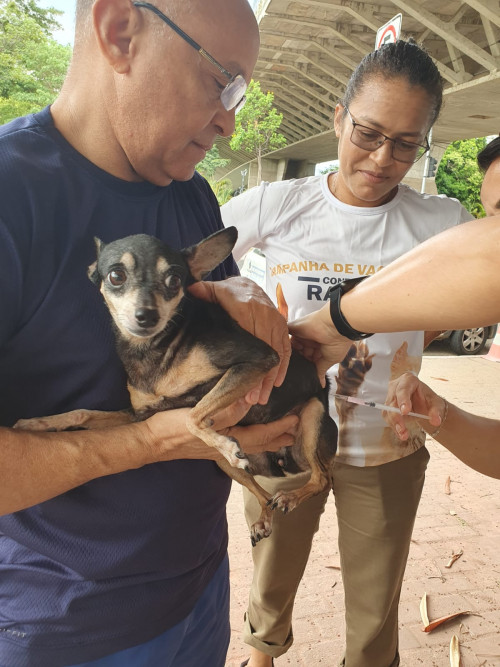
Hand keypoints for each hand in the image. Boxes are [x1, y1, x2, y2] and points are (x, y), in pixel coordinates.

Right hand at [146, 398, 297, 461]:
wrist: (150, 441)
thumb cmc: (173, 427)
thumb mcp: (201, 416)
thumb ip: (228, 410)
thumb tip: (251, 400)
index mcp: (228, 439)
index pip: (262, 434)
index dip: (280, 427)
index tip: (296, 419)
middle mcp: (226, 447)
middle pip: (259, 443)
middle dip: (278, 438)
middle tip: (295, 433)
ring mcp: (217, 448)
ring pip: (250, 445)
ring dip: (267, 441)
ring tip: (280, 438)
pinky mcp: (209, 446)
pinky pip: (239, 444)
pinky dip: (252, 441)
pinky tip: (249, 437)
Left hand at [189, 277, 290, 403]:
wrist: (248, 286)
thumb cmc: (228, 292)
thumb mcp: (214, 289)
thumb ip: (203, 290)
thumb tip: (190, 290)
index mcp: (248, 308)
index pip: (251, 340)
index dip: (248, 363)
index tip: (242, 383)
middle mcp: (266, 316)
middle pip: (265, 351)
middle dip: (259, 377)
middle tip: (252, 400)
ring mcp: (277, 323)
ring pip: (277, 354)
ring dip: (270, 377)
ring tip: (261, 398)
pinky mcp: (283, 329)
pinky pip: (286, 349)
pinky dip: (282, 367)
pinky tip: (276, 384)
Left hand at [288, 306, 350, 383]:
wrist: (336, 327)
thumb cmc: (337, 343)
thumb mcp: (330, 359)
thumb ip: (321, 370)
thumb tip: (321, 384)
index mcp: (318, 348)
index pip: (307, 359)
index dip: (304, 365)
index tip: (301, 373)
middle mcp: (309, 341)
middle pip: (298, 353)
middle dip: (297, 360)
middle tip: (294, 368)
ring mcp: (301, 334)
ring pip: (291, 346)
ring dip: (291, 353)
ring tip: (291, 360)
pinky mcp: (293, 327)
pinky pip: (284, 335)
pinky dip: (283, 342)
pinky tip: (283, 350)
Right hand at [384, 371, 444, 439]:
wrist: (424, 404)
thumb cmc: (429, 400)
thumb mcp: (436, 403)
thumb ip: (436, 411)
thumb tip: (436, 421)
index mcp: (408, 380)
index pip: (403, 389)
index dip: (403, 400)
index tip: (405, 411)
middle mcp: (396, 386)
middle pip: (392, 401)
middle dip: (396, 416)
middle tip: (402, 429)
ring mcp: (390, 396)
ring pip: (388, 411)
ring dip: (394, 424)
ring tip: (403, 435)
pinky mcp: (387, 407)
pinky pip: (388, 417)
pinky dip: (394, 426)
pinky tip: (401, 433)